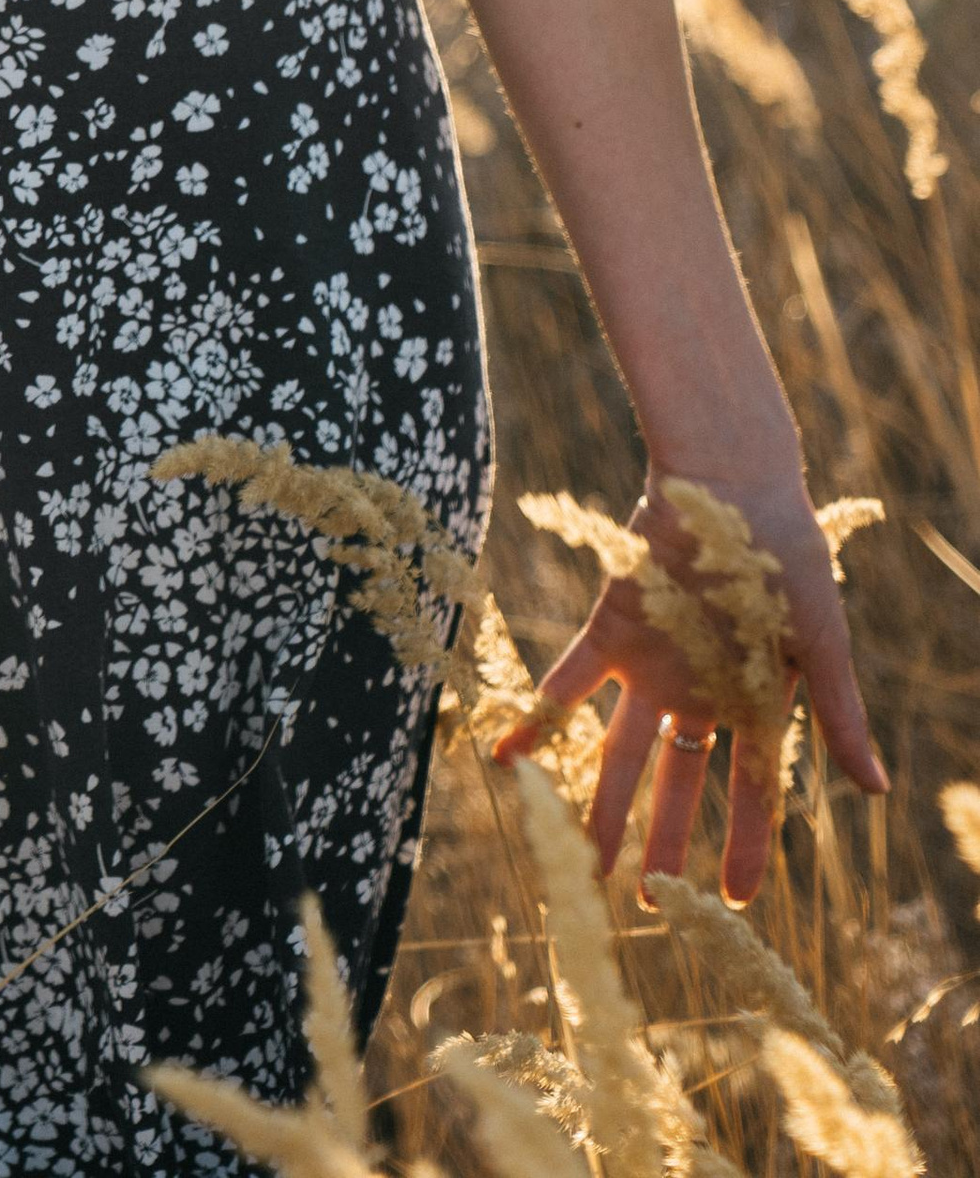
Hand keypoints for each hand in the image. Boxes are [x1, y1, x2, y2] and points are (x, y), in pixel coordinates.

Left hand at [495, 468, 887, 903]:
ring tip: (586, 861)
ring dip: (604, 802)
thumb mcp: (822, 642)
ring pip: (622, 748)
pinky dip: (537, 719)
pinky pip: (567, 682)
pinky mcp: (610, 628)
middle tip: (646, 900)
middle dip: (665, 838)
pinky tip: (508, 756)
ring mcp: (652, 662)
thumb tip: (876, 792)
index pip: (752, 788)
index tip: (740, 901)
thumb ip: (837, 716)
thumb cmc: (786, 556)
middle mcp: (699, 689)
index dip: (749, 844)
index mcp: (755, 698)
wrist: (730, 482)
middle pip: (679, 778)